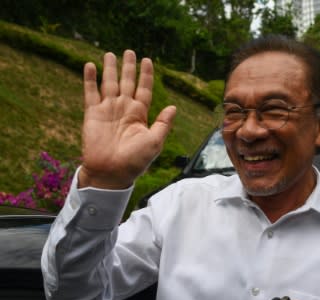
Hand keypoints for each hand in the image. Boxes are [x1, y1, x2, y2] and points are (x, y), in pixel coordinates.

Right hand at [79, 50, 175, 188]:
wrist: (111, 172)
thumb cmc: (135, 161)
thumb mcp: (154, 142)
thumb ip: (163, 123)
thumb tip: (174, 107)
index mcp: (140, 115)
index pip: (144, 89)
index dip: (146, 75)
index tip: (148, 60)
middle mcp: (124, 109)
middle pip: (127, 82)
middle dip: (128, 67)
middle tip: (129, 51)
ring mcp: (108, 110)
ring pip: (109, 83)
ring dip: (110, 69)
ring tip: (110, 54)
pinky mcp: (93, 113)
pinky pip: (90, 92)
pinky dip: (90, 79)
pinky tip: (90, 65)